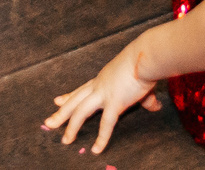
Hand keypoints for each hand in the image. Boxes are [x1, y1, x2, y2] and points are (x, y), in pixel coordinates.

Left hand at [43, 38, 160, 153]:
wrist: (147, 56)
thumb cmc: (144, 64)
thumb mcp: (141, 81)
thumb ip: (146, 97)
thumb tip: (156, 105)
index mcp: (102, 78)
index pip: (81, 90)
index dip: (68, 96)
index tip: (56, 101)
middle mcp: (99, 85)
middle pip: (75, 100)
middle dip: (61, 112)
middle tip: (48, 122)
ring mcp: (104, 93)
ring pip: (80, 112)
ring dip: (71, 126)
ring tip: (65, 140)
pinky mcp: (115, 101)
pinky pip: (106, 124)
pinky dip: (101, 138)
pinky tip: (96, 149)